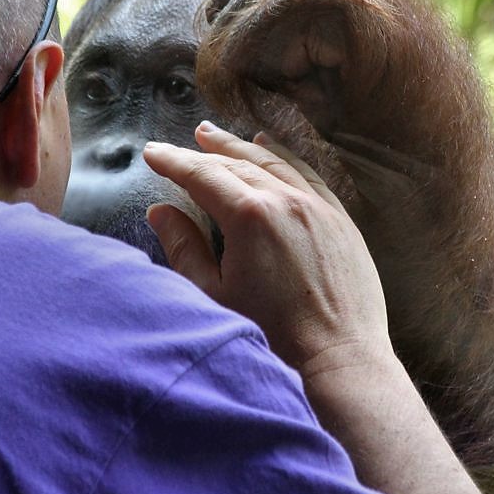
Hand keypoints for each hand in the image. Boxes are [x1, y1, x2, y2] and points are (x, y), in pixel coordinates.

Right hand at [142, 121, 390, 374]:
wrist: (339, 357)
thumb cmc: (272, 335)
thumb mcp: (214, 295)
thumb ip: (184, 248)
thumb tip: (161, 211)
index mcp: (249, 216)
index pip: (202, 176)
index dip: (174, 162)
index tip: (152, 152)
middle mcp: (285, 200)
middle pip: (238, 163)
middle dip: (207, 150)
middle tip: (186, 139)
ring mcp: (318, 207)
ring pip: (274, 162)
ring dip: (244, 147)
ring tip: (220, 136)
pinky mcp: (340, 220)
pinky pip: (308, 175)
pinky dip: (286, 158)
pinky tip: (273, 149)